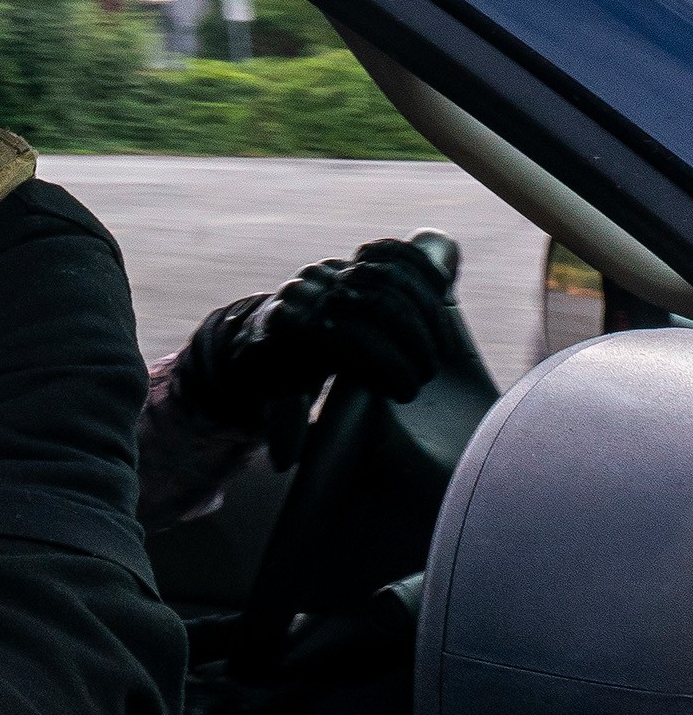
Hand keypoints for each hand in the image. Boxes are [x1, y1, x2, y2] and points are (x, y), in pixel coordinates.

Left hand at [178, 234, 452, 459]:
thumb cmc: (283, 374)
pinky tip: (441, 289)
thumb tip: (284, 460)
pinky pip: (390, 254)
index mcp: (289, 325)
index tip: (408, 393)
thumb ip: (285, 423)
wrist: (273, 333)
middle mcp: (305, 290)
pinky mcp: (348, 261)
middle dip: (414, 342)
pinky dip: (419, 267)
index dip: (387, 367)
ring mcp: (326, 271)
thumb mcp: (281, 398)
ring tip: (436, 346)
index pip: (350, 340)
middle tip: (427, 372)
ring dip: (424, 311)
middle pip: (377, 306)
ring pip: (388, 277)